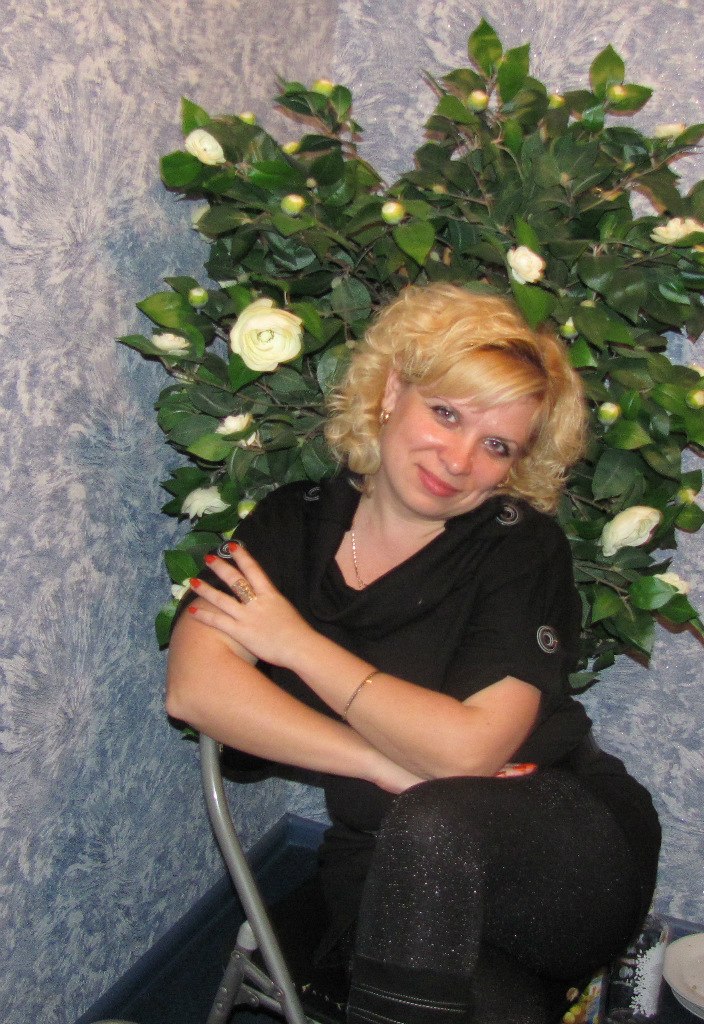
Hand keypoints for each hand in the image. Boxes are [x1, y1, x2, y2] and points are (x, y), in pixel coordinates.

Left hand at [188, 543, 313, 667]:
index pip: (254, 570)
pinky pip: (218, 622)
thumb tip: (264, 598)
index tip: (232, 546)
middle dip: (220, 568)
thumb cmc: (297, 631)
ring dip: (205, 590)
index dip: (242, 557)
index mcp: (270, 594)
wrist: (300, 648)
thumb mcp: (284, 608)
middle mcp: (256, 602)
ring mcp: (247, 617)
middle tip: (208, 558)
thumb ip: (272, 602)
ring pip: (221, 600)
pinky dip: (204, 616)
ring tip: (192, 582)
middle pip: (235, 580)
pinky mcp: (240, 632)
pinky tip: (191, 611)